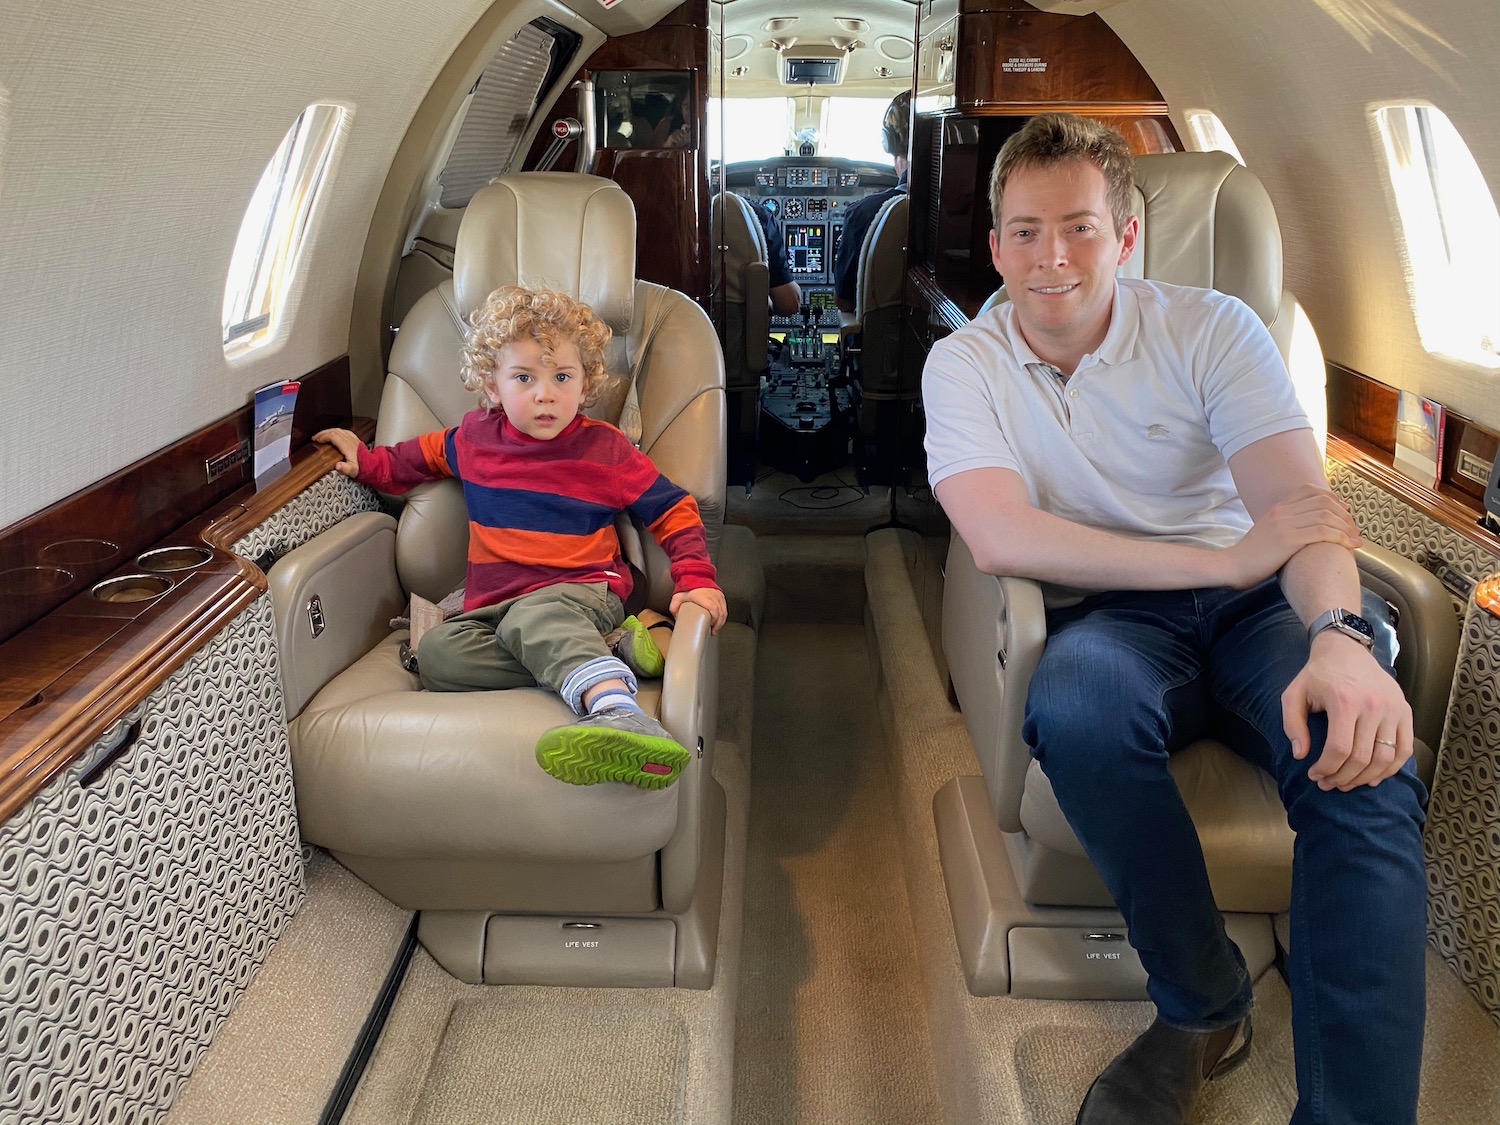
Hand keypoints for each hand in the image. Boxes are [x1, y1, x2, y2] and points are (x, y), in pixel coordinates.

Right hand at [312, 428, 361, 476]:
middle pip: (335, 431)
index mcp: (348, 446)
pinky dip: (337, 431)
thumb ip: (345, 469)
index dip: (323, 436)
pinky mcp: (356, 440)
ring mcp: (354, 439)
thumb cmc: (362, 469)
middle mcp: (351, 440)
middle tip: (315, 437)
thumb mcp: (353, 471)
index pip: (333, 436)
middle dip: (323, 433)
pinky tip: (334, 434)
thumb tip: (338, 466)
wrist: (373, 467)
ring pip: (339, 430)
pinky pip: (345, 431)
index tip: (316, 440)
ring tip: (322, 435)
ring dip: (329, 431)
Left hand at [671, 587, 727, 633]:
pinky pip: (724, 606)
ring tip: (716, 628)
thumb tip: (675, 617)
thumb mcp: (678, 596)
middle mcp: (712, 595)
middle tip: (713, 631)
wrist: (694, 574)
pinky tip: (720, 620)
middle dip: (718, 624)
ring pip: (724, 610)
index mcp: (702, 597)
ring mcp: (717, 595)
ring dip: (721, 621)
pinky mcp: (720, 594)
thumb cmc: (687, 585)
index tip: (711, 626)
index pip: (713, 609)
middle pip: (720, 612)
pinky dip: (723, 614)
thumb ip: (674, 607)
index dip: (714, 619)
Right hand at [1221, 485, 1359, 587]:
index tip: (1344, 510)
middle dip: (1344, 514)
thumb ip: (1281, 527)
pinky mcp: (1287, 540)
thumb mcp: (1265, 534)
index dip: (1332, 497)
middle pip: (1323, 501)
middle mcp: (1281, 512)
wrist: (1231, 566)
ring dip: (1346, 528)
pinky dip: (1340, 538)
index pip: (1309, 490)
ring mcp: (1284, 525)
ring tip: (1355, 540)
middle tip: (1354, 528)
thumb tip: (1300, 532)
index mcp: (1276, 509)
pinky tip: (1348, 546)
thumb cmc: (1249, 557)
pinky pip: (1322, 532)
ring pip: (1326, 516)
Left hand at [1282, 632, 1413, 790]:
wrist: (1347, 650)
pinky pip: (1405, 749)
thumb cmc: (1317, 675)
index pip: (1339, 749)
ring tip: (1347, 783)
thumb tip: (1300, 755)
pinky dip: (1391, 769)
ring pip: (1386, 758)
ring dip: (1365, 778)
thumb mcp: (1294, 694)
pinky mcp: (1405, 711)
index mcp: (1345, 701)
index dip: (1326, 768)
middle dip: (1342, 778)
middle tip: (1328, 784)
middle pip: (1362, 758)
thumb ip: (1292, 725)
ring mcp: (1393, 709)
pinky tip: (1373, 777)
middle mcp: (1373, 705)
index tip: (1314, 775)